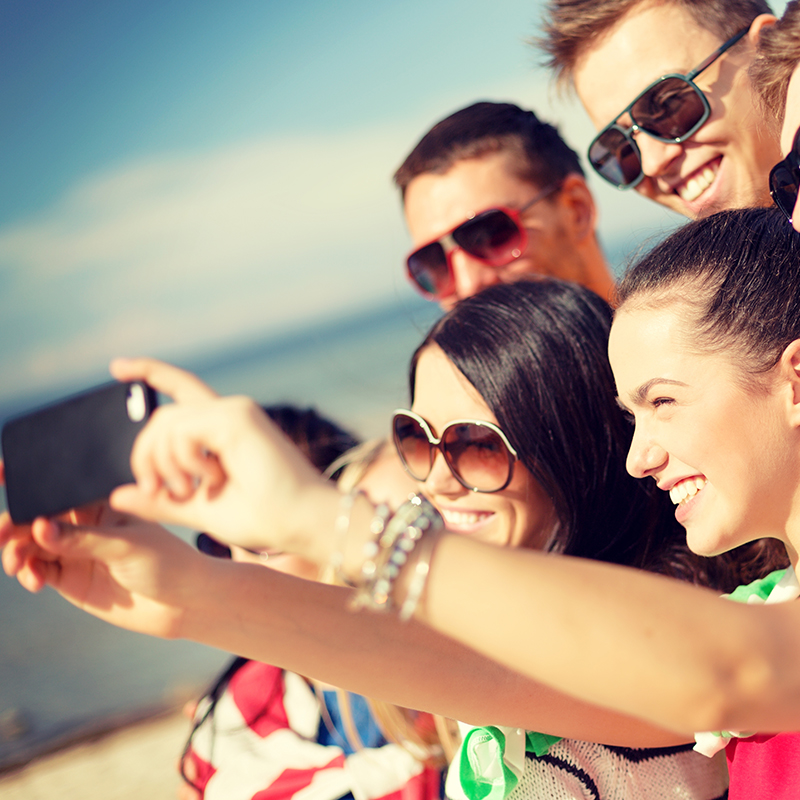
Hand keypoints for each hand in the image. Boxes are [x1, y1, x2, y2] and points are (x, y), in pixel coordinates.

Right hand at [0, 492, 200, 638]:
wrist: (183, 603)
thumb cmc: (167, 562)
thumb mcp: (127, 545)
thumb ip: (83, 540)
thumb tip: (39, 527)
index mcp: (102, 502)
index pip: (61, 488)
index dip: (29, 482)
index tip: (2, 477)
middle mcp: (84, 524)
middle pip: (37, 517)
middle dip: (13, 523)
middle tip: (1, 534)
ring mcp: (75, 551)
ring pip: (31, 545)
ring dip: (16, 551)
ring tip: (17, 564)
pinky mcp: (71, 579)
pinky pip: (38, 572)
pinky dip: (28, 573)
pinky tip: (33, 580)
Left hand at [109, 358, 333, 555]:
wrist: (300, 523)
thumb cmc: (262, 517)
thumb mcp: (198, 510)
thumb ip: (160, 500)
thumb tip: (118, 493)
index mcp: (222, 430)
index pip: (181, 389)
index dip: (150, 372)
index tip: (117, 367)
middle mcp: (229, 413)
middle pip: (161, 418)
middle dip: (145, 455)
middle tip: (158, 490)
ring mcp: (235, 411)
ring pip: (166, 424)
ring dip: (165, 464)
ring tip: (188, 492)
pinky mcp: (238, 418)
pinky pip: (183, 431)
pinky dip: (184, 460)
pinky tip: (210, 479)